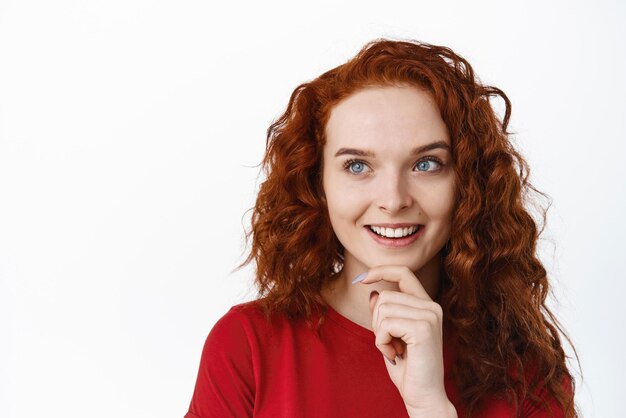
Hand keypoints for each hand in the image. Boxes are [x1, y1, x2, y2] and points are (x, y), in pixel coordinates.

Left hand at [355, 265, 454, 415]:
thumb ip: (384, 313)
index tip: (361, 279)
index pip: (404, 272)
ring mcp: (430, 315)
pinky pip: (386, 324)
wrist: (423, 396)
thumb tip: (374, 293)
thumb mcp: (390, 335)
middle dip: (377, 321)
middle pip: (385, 296)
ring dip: (379, 333)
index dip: (380, 271)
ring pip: (383, 308)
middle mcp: (432, 307)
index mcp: (426, 305)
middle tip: (390, 343)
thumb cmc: (407, 368)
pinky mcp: (424, 328)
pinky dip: (381, 341)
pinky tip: (394, 354)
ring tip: (393, 350)